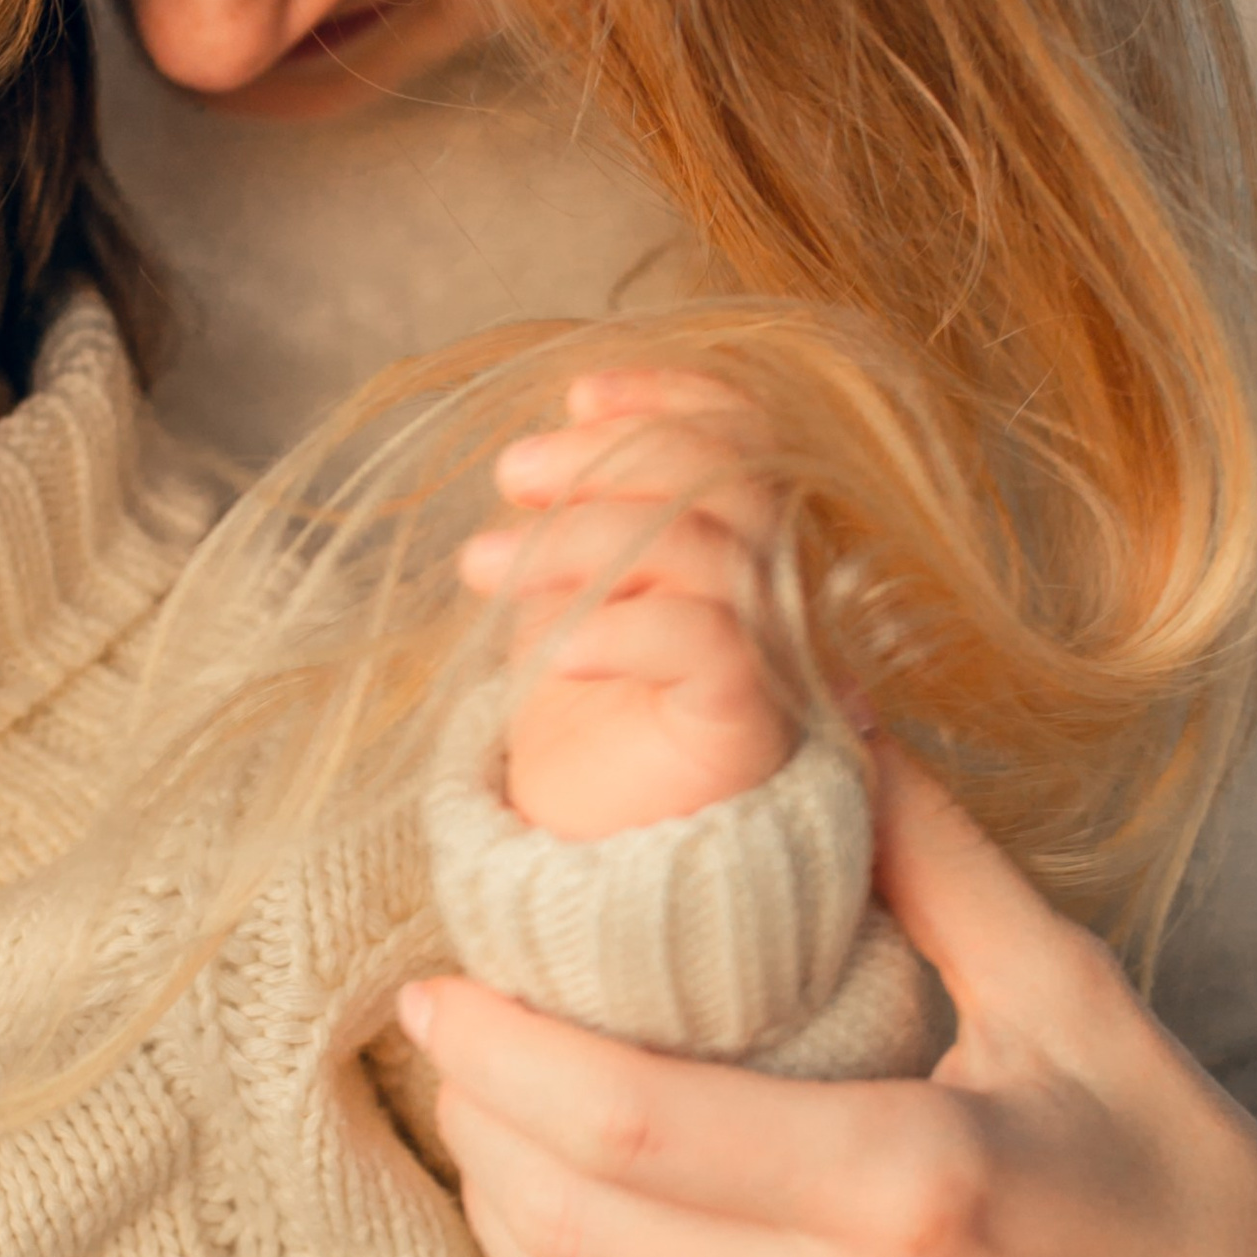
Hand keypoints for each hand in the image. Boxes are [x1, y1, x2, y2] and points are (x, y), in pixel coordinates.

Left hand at [408, 744, 1256, 1256]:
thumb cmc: (1184, 1175)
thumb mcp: (1072, 992)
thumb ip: (925, 852)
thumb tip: (814, 700)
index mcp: (910, 1189)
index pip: (626, 1125)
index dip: (500, 1054)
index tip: (435, 985)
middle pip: (573, 1228)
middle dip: (478, 1122)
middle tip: (454, 1036)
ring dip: (504, 1223)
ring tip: (493, 1123)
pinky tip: (558, 1249)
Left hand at [467, 372, 793, 841]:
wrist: (597, 862)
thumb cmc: (587, 726)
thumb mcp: (570, 596)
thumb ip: (582, 521)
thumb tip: (547, 445)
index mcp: (736, 544)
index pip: (743, 433)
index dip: (669, 396)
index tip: (577, 395)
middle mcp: (772, 589)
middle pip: (726, 473)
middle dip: (608, 455)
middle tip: (510, 475)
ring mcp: (772, 655)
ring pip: (704, 548)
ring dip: (581, 537)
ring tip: (483, 570)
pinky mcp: (750, 720)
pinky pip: (706, 643)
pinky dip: (622, 628)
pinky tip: (552, 647)